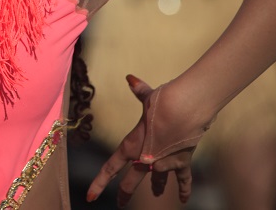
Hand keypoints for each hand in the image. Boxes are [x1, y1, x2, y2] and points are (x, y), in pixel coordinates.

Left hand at [87, 75, 207, 207]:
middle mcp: (146, 159)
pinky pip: (182, 179)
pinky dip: (184, 188)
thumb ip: (139, 90)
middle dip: (125, 193)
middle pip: (132, 181)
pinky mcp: (182, 162)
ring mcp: (164, 163)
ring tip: (156, 195)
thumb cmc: (163, 101)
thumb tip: (130, 78)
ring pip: (157, 180)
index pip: (110, 168)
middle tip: (121, 203)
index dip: (99, 183)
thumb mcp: (148, 96)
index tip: (90, 196)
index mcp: (132, 145)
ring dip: (156, 188)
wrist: (186, 109)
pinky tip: (183, 199)